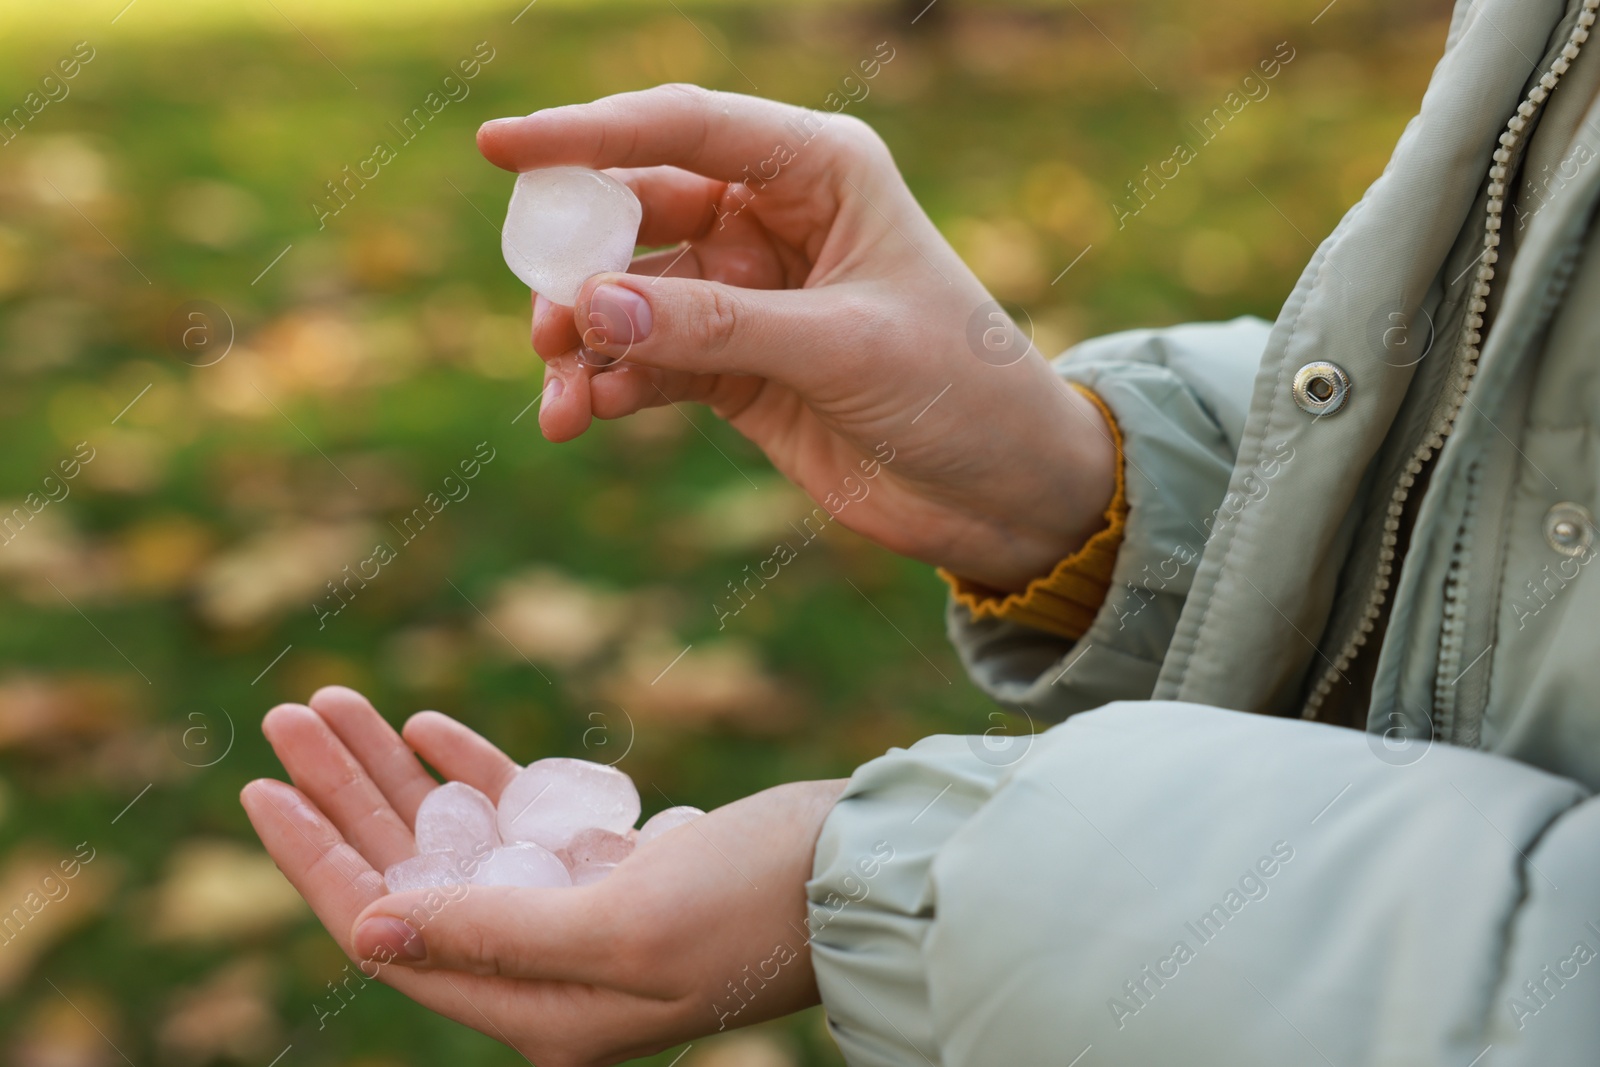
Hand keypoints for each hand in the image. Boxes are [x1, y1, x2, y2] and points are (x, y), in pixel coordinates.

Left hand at [241, 686, 845, 1066]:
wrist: (860, 873)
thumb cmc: (752, 905)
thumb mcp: (618, 927)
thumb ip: (491, 933)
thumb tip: (367, 932)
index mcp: (536, 1008)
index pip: (390, 930)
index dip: (317, 861)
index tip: (261, 789)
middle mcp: (544, 969)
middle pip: (412, 874)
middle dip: (346, 795)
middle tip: (289, 717)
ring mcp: (576, 914)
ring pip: (457, 836)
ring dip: (396, 772)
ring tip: (335, 701)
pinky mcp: (611, 866)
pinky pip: (517, 817)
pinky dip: (471, 772)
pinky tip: (425, 728)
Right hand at [478, 85, 1116, 591]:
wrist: (1001, 490)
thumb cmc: (957, 388)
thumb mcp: (842, 349)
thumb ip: (720, 327)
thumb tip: (592, 307)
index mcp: (819, 171)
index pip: (686, 128)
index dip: (589, 133)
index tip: (499, 148)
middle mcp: (773, 219)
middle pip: (640, 211)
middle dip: (581, 260)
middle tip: (544, 313)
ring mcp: (748, 295)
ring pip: (632, 297)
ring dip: (587, 340)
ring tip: (562, 393)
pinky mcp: (734, 366)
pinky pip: (648, 361)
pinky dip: (610, 385)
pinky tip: (584, 416)